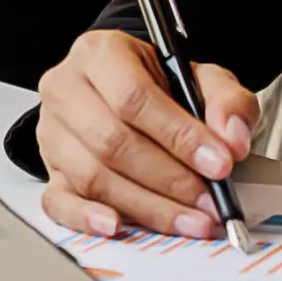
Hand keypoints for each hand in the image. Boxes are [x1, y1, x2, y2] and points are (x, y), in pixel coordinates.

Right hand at [35, 30, 258, 238]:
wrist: (125, 92)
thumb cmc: (158, 85)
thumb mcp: (201, 78)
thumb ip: (226, 102)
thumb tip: (231, 140)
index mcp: (101, 54)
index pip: (133, 98)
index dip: (179, 136)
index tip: (218, 164)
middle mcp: (67, 90)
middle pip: (112, 142)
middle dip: (169, 179)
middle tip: (209, 200)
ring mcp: (53, 132)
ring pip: (92, 176)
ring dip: (147, 206)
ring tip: (189, 220)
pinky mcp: (50, 169)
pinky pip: (58, 201)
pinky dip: (87, 218)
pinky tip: (118, 226)